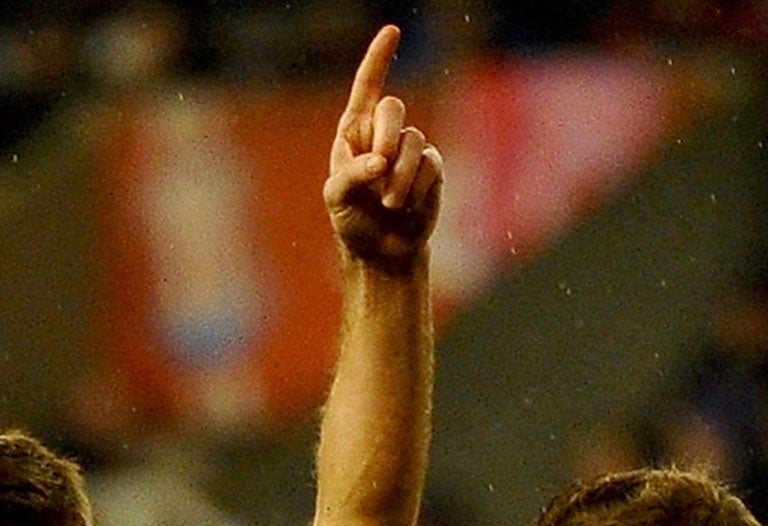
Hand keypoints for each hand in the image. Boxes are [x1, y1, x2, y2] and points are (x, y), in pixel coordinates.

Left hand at [326, 26, 442, 271]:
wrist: (383, 251)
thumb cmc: (352, 221)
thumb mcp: (336, 200)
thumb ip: (350, 176)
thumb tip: (381, 161)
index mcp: (354, 133)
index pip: (367, 87)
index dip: (379, 58)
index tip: (392, 31)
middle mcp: (383, 135)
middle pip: (393, 107)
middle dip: (386, 137)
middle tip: (379, 168)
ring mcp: (409, 150)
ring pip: (414, 141)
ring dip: (401, 178)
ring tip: (391, 204)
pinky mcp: (431, 169)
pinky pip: (431, 164)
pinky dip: (417, 188)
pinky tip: (408, 206)